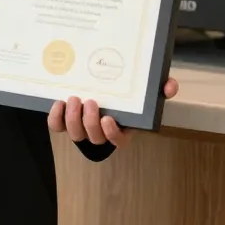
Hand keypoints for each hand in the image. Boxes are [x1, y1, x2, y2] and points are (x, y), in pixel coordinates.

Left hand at [48, 77, 178, 150]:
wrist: (103, 83)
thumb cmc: (129, 91)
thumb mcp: (148, 89)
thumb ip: (162, 87)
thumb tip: (169, 87)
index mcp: (122, 127)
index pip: (118, 140)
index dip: (111, 134)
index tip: (108, 119)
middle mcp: (101, 131)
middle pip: (93, 137)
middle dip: (89, 122)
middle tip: (90, 102)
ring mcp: (82, 127)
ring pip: (75, 133)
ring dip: (73, 119)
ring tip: (74, 99)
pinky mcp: (65, 119)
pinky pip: (57, 126)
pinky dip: (55, 118)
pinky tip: (58, 103)